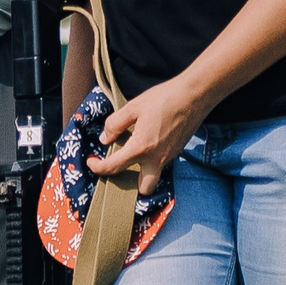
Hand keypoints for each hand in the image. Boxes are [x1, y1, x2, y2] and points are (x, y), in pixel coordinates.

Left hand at [85, 75, 205, 200]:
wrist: (194, 96)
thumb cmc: (163, 99)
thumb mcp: (132, 107)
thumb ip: (114, 125)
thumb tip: (104, 139)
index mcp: (141, 148)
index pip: (114, 167)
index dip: (98, 167)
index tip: (91, 162)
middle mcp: (156, 159)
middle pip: (143, 188)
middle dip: (130, 183)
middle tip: (120, 166)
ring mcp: (169, 157)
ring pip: (154, 177)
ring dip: (142, 172)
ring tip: (133, 152)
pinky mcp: (176, 151)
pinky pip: (161, 164)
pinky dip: (152, 159)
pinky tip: (148, 141)